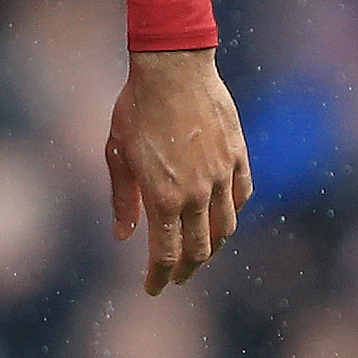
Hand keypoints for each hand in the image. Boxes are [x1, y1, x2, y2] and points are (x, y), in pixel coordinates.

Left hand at [105, 48, 249, 294]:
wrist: (173, 68)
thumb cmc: (135, 107)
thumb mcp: (116, 152)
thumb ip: (122, 198)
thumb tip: (122, 237)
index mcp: (163, 196)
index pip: (165, 254)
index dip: (159, 277)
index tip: (152, 289)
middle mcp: (197, 194)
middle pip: (199, 250)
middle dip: (185, 270)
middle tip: (174, 278)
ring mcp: (222, 177)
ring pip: (225, 229)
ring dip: (211, 247)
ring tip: (198, 253)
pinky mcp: (238, 158)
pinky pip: (241, 197)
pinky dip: (231, 214)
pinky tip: (220, 218)